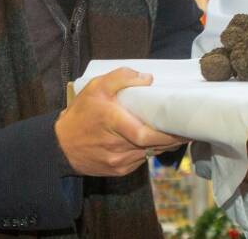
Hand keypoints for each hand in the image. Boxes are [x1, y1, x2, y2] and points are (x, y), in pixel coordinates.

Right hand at [55, 68, 186, 176]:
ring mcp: (118, 162)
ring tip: (174, 132)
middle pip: (153, 146)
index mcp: (113, 123)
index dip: (167, 135)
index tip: (183, 127)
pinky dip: (149, 151)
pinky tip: (153, 141)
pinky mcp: (118, 171)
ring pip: (149, 154)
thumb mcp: (96, 87)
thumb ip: (121, 77)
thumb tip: (147, 78)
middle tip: (187, 128)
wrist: (60, 146)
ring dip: (162, 145)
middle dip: (172, 139)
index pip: (146, 136)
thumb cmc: (80, 114)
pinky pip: (140, 160)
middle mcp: (117, 147)